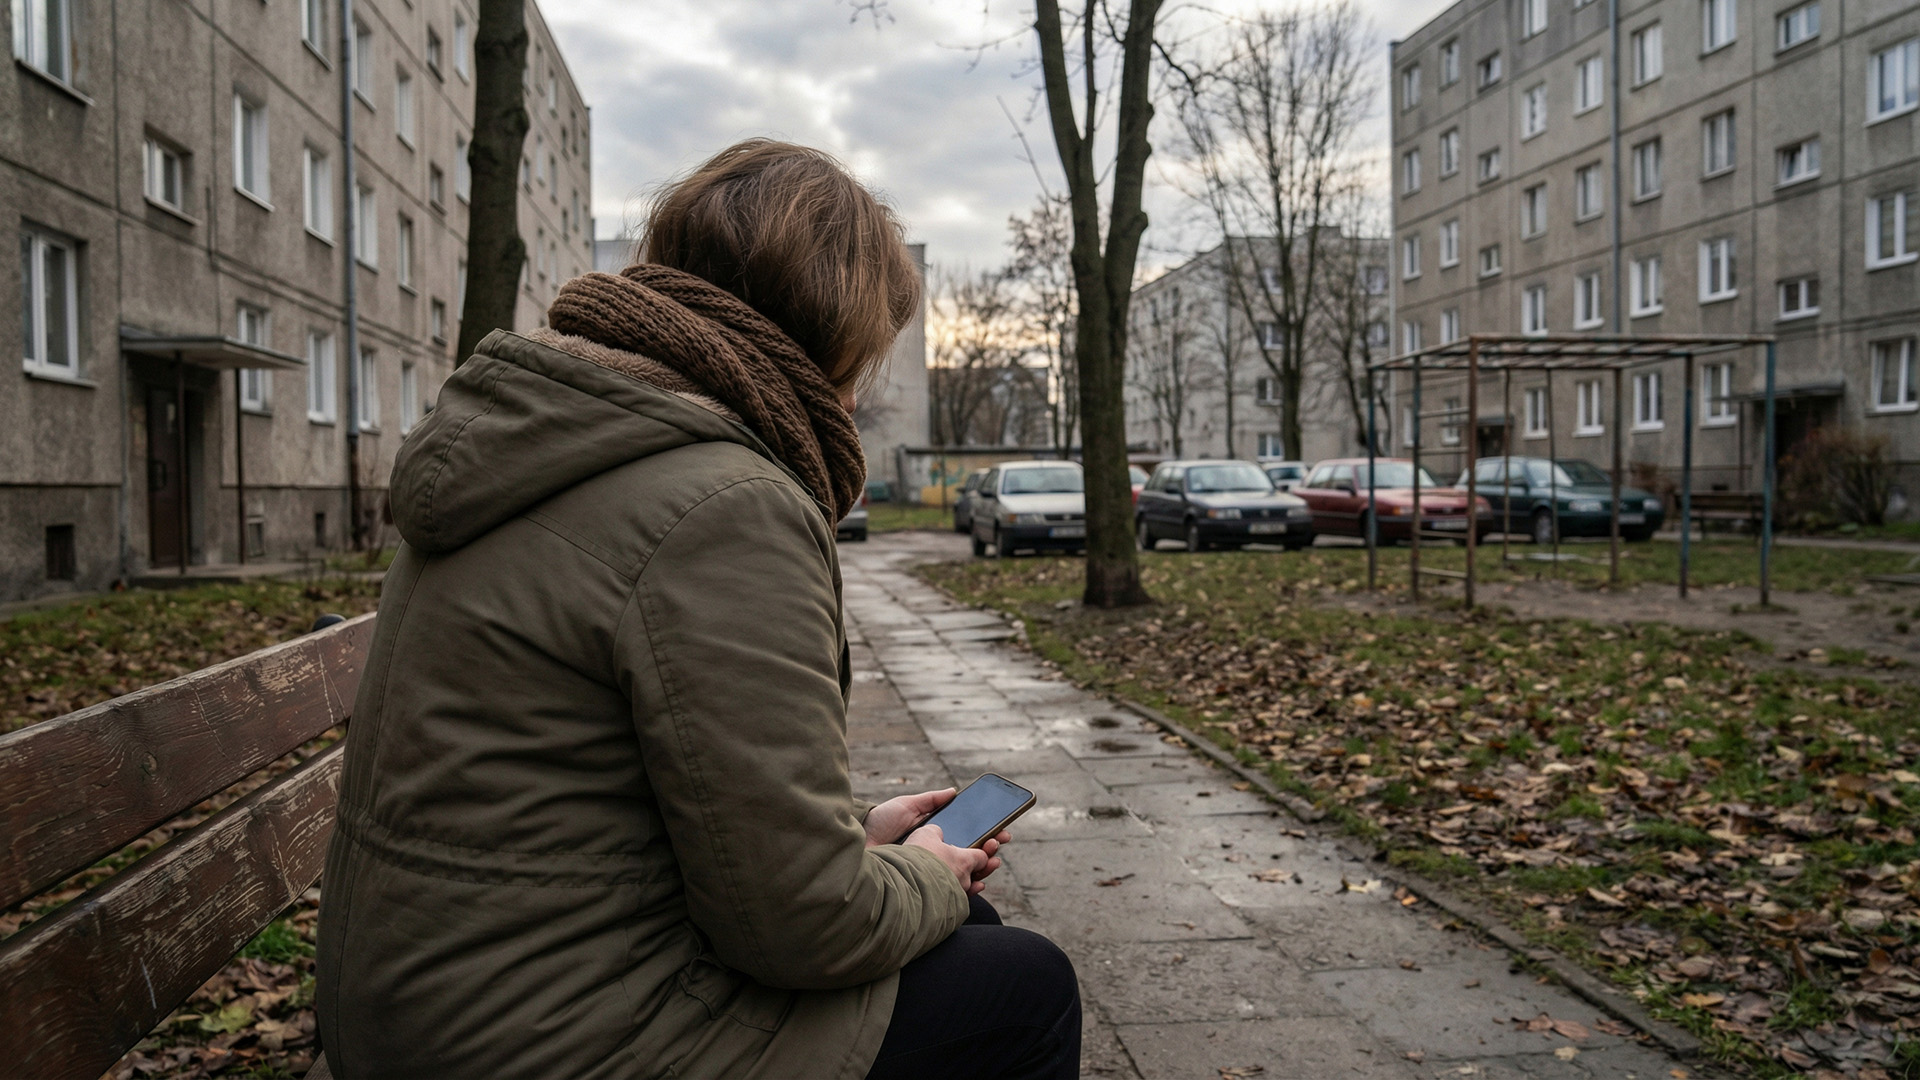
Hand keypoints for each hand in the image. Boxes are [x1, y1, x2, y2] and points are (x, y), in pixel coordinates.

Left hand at [865, 789, 1010, 894]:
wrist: (857, 845)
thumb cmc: (880, 823)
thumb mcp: (907, 805)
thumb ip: (931, 800)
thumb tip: (954, 792)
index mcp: (933, 836)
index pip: (967, 837)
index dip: (987, 835)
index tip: (1002, 832)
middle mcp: (935, 854)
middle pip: (971, 856)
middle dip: (990, 852)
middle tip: (999, 844)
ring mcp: (931, 871)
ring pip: (966, 874)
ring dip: (984, 869)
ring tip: (994, 861)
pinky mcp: (926, 887)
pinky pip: (953, 892)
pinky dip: (969, 890)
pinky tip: (979, 884)